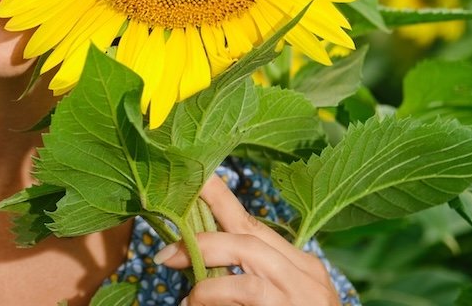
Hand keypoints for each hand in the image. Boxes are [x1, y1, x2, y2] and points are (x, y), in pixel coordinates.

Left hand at [154, 175, 339, 305]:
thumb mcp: (275, 301)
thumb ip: (246, 277)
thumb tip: (196, 258)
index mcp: (301, 264)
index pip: (253, 223)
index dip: (219, 198)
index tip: (191, 179)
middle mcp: (306, 273)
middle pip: (248, 231)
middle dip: (202, 231)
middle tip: (165, 251)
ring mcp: (302, 292)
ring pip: (247, 252)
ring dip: (205, 262)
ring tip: (183, 292)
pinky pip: (246, 289)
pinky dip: (213, 293)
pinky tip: (193, 304)